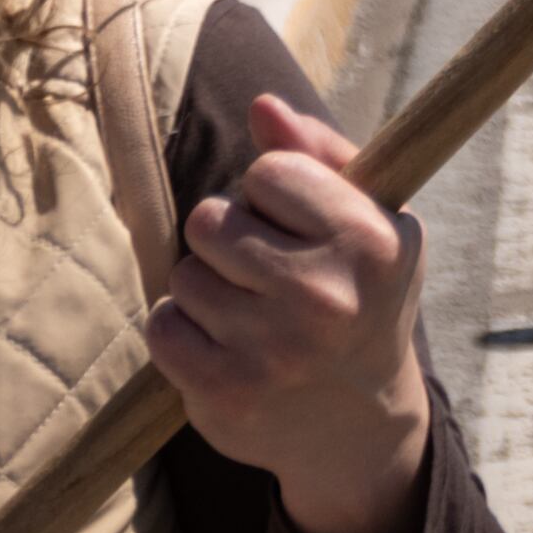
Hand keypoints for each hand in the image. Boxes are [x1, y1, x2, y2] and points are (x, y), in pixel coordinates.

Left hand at [144, 93, 430, 532]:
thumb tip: (263, 106)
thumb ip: (320, 155)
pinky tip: (223, 345)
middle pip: (212, 218)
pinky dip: (181, 330)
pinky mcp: (225, 394)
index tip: (297, 224)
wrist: (360, 426)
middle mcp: (325, 298)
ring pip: (184, 273)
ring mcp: (272, 352)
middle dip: (230, 236)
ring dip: (206, 286)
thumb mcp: (370, 222)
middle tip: (267, 271)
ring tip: (249, 311)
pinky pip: (162, 325)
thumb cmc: (360, 298)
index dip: (273, 191)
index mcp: (370, 244)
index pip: (269, 170)